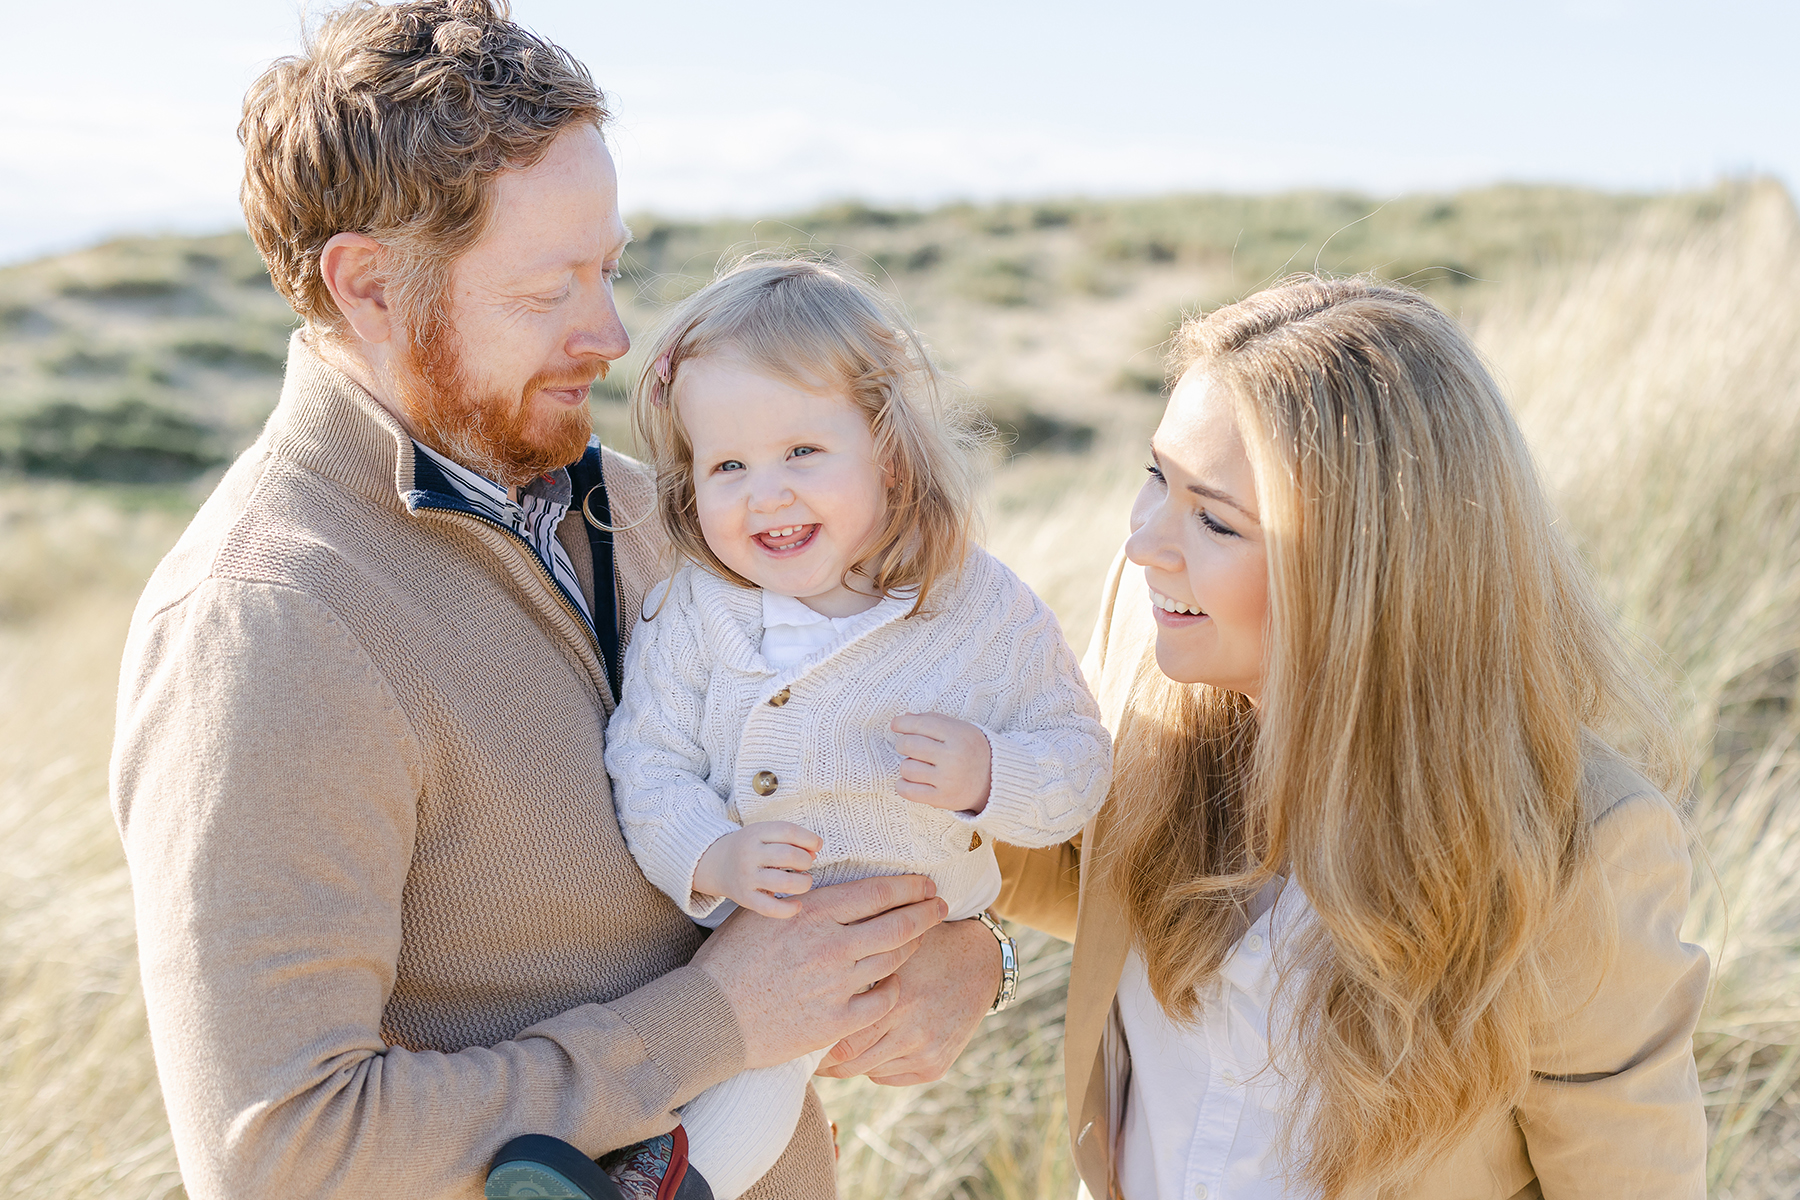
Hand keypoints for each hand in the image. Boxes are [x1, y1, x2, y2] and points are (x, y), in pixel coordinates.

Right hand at [692, 874, 947, 1069]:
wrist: (709, 1016)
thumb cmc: (727, 961)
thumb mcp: (760, 913)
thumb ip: (798, 900)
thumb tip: (822, 885)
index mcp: (813, 911)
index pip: (878, 893)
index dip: (910, 887)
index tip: (925, 885)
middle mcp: (831, 944)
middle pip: (898, 924)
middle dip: (926, 912)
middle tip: (940, 907)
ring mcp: (836, 984)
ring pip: (893, 960)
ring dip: (912, 947)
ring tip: (919, 940)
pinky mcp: (835, 1020)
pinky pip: (882, 1002)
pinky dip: (893, 990)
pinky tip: (893, 984)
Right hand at [693, 822, 821, 917]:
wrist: (716, 863)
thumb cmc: (750, 847)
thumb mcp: (764, 834)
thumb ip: (789, 839)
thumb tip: (814, 851)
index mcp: (755, 833)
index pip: (788, 831)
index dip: (809, 838)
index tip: (817, 845)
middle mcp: (749, 854)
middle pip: (788, 856)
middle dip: (806, 861)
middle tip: (805, 865)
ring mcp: (747, 877)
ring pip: (784, 882)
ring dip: (803, 883)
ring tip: (804, 881)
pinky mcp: (745, 898)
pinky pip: (771, 908)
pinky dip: (789, 910)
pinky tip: (797, 904)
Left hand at [814, 915, 999, 1084]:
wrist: (979, 964)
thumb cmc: (925, 949)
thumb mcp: (891, 950)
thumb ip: (857, 968)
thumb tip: (809, 984)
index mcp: (896, 1001)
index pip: (842, 1042)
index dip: (818, 1045)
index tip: (803, 1039)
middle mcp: (911, 1032)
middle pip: (851, 1063)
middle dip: (826, 1062)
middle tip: (809, 1053)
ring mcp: (925, 1052)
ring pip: (868, 1071)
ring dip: (850, 1064)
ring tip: (834, 1052)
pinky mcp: (935, 1066)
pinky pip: (889, 1077)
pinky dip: (874, 1067)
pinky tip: (870, 1049)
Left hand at [890, 712, 992, 813]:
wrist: (995, 782)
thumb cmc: (972, 751)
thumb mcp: (960, 729)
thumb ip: (934, 720)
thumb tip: (906, 716)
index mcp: (958, 735)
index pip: (921, 724)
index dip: (902, 723)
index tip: (896, 724)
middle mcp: (953, 757)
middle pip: (909, 745)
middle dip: (903, 744)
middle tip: (908, 746)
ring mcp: (947, 780)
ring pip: (906, 768)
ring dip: (906, 765)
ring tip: (917, 765)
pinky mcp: (942, 799)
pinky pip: (907, 791)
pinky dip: (903, 784)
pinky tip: (910, 780)